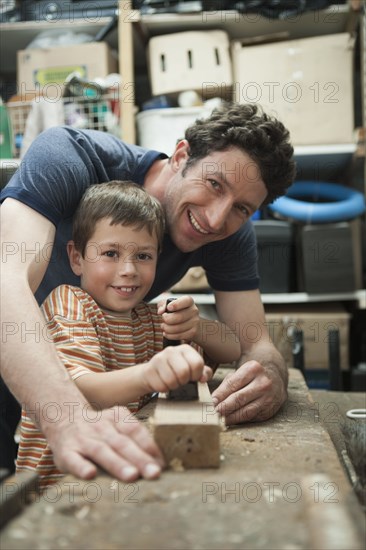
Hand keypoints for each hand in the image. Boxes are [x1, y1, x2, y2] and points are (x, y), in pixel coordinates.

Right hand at [47, 405, 164, 481]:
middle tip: (154, 473)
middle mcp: (101, 426)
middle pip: (122, 442)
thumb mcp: (116, 425)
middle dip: (139, 458)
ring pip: (101, 451)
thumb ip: (134, 441)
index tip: (162, 464)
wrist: (61, 418)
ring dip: (117, 464)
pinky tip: (90, 475)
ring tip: (132, 476)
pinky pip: (74, 460)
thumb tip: (159, 464)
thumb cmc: (98, 430)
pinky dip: (81, 467)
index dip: (149, 446)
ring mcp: (83, 439)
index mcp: (116, 417)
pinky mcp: (66, 452)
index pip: (135, 430)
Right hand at [144, 344, 211, 392]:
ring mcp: (159, 358)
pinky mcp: (149, 369)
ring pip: (171, 380)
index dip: (196, 375)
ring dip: (173, 386)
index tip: (192, 377)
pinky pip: (161, 386)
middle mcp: (171, 350)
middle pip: (183, 372)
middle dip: (183, 381)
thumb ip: (204, 373)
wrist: (152, 374)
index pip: (197, 363)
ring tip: (171, 381)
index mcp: (185, 349)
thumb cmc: (176, 372)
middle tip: (180, 380)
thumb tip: (203, 378)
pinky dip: (163, 389)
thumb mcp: (192, 370)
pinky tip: (162, 382)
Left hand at [157, 296, 199, 341]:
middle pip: (180, 317)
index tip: (168, 308)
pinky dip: (170, 336)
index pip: (185, 301)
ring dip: (167, 328)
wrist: (191, 323)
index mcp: (189, 301)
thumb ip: (163, 305)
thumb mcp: (170, 305)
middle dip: (167, 319)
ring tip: (164, 326)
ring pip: (178, 328)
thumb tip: (160, 311)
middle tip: (163, 319)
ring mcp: (195, 322)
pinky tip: (167, 333)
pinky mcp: (193, 332)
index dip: (176, 304)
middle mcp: (194, 311)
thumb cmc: (178, 311)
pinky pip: (180, 336)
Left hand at [211, 360, 286, 424]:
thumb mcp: (240, 373)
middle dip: (223, 407)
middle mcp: (263, 383)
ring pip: (245, 411)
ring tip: (218, 419)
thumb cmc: (251, 376)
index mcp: (253, 369)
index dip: (219, 395)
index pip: (232, 384)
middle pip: (238, 398)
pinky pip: (251, 417)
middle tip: (211, 412)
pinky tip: (229, 420)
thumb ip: (226, 384)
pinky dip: (238, 420)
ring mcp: (268, 398)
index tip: (210, 402)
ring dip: (230, 417)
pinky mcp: (269, 410)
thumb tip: (213, 400)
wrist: (275, 380)